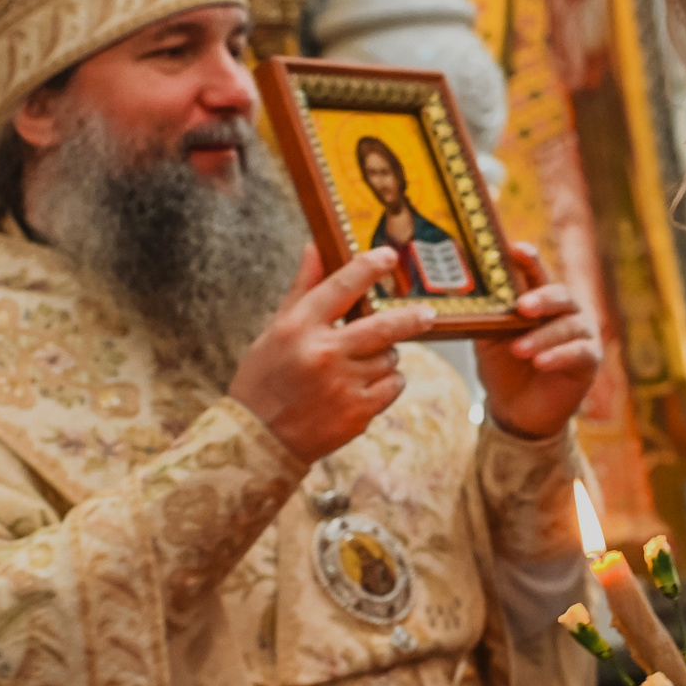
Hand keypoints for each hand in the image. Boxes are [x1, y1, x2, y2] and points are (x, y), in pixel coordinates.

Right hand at [229, 247, 436, 462]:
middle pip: (383, 326)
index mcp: (299, 327)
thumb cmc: (264, 379)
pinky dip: (388, 382)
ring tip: (363, 363)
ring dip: (385, 356)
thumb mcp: (275, 330)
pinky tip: (368, 385)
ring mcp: (343, 384)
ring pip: (389, 357)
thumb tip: (315, 247)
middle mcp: (323, 352)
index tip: (389, 256)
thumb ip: (302, 289)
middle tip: (427, 314)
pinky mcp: (358, 411)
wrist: (258, 438)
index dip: (369, 267)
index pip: (342, 286)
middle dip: (411, 318)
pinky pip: (393, 385)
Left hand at [476, 243, 602, 440]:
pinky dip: (559, 355)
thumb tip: (465, 294)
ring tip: (519, 350)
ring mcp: (581, 333)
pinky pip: (579, 352)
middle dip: (542, 298)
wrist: (516, 410)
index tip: (516, 249)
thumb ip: (486, 316)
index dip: (529, 259)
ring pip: (568, 326)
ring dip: (542, 337)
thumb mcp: (488, 340)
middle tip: (523, 307)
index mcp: (539, 299)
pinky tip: (541, 362)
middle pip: (560, 294)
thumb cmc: (504, 368)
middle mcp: (564, 311)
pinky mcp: (589, 359)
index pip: (536, 272)